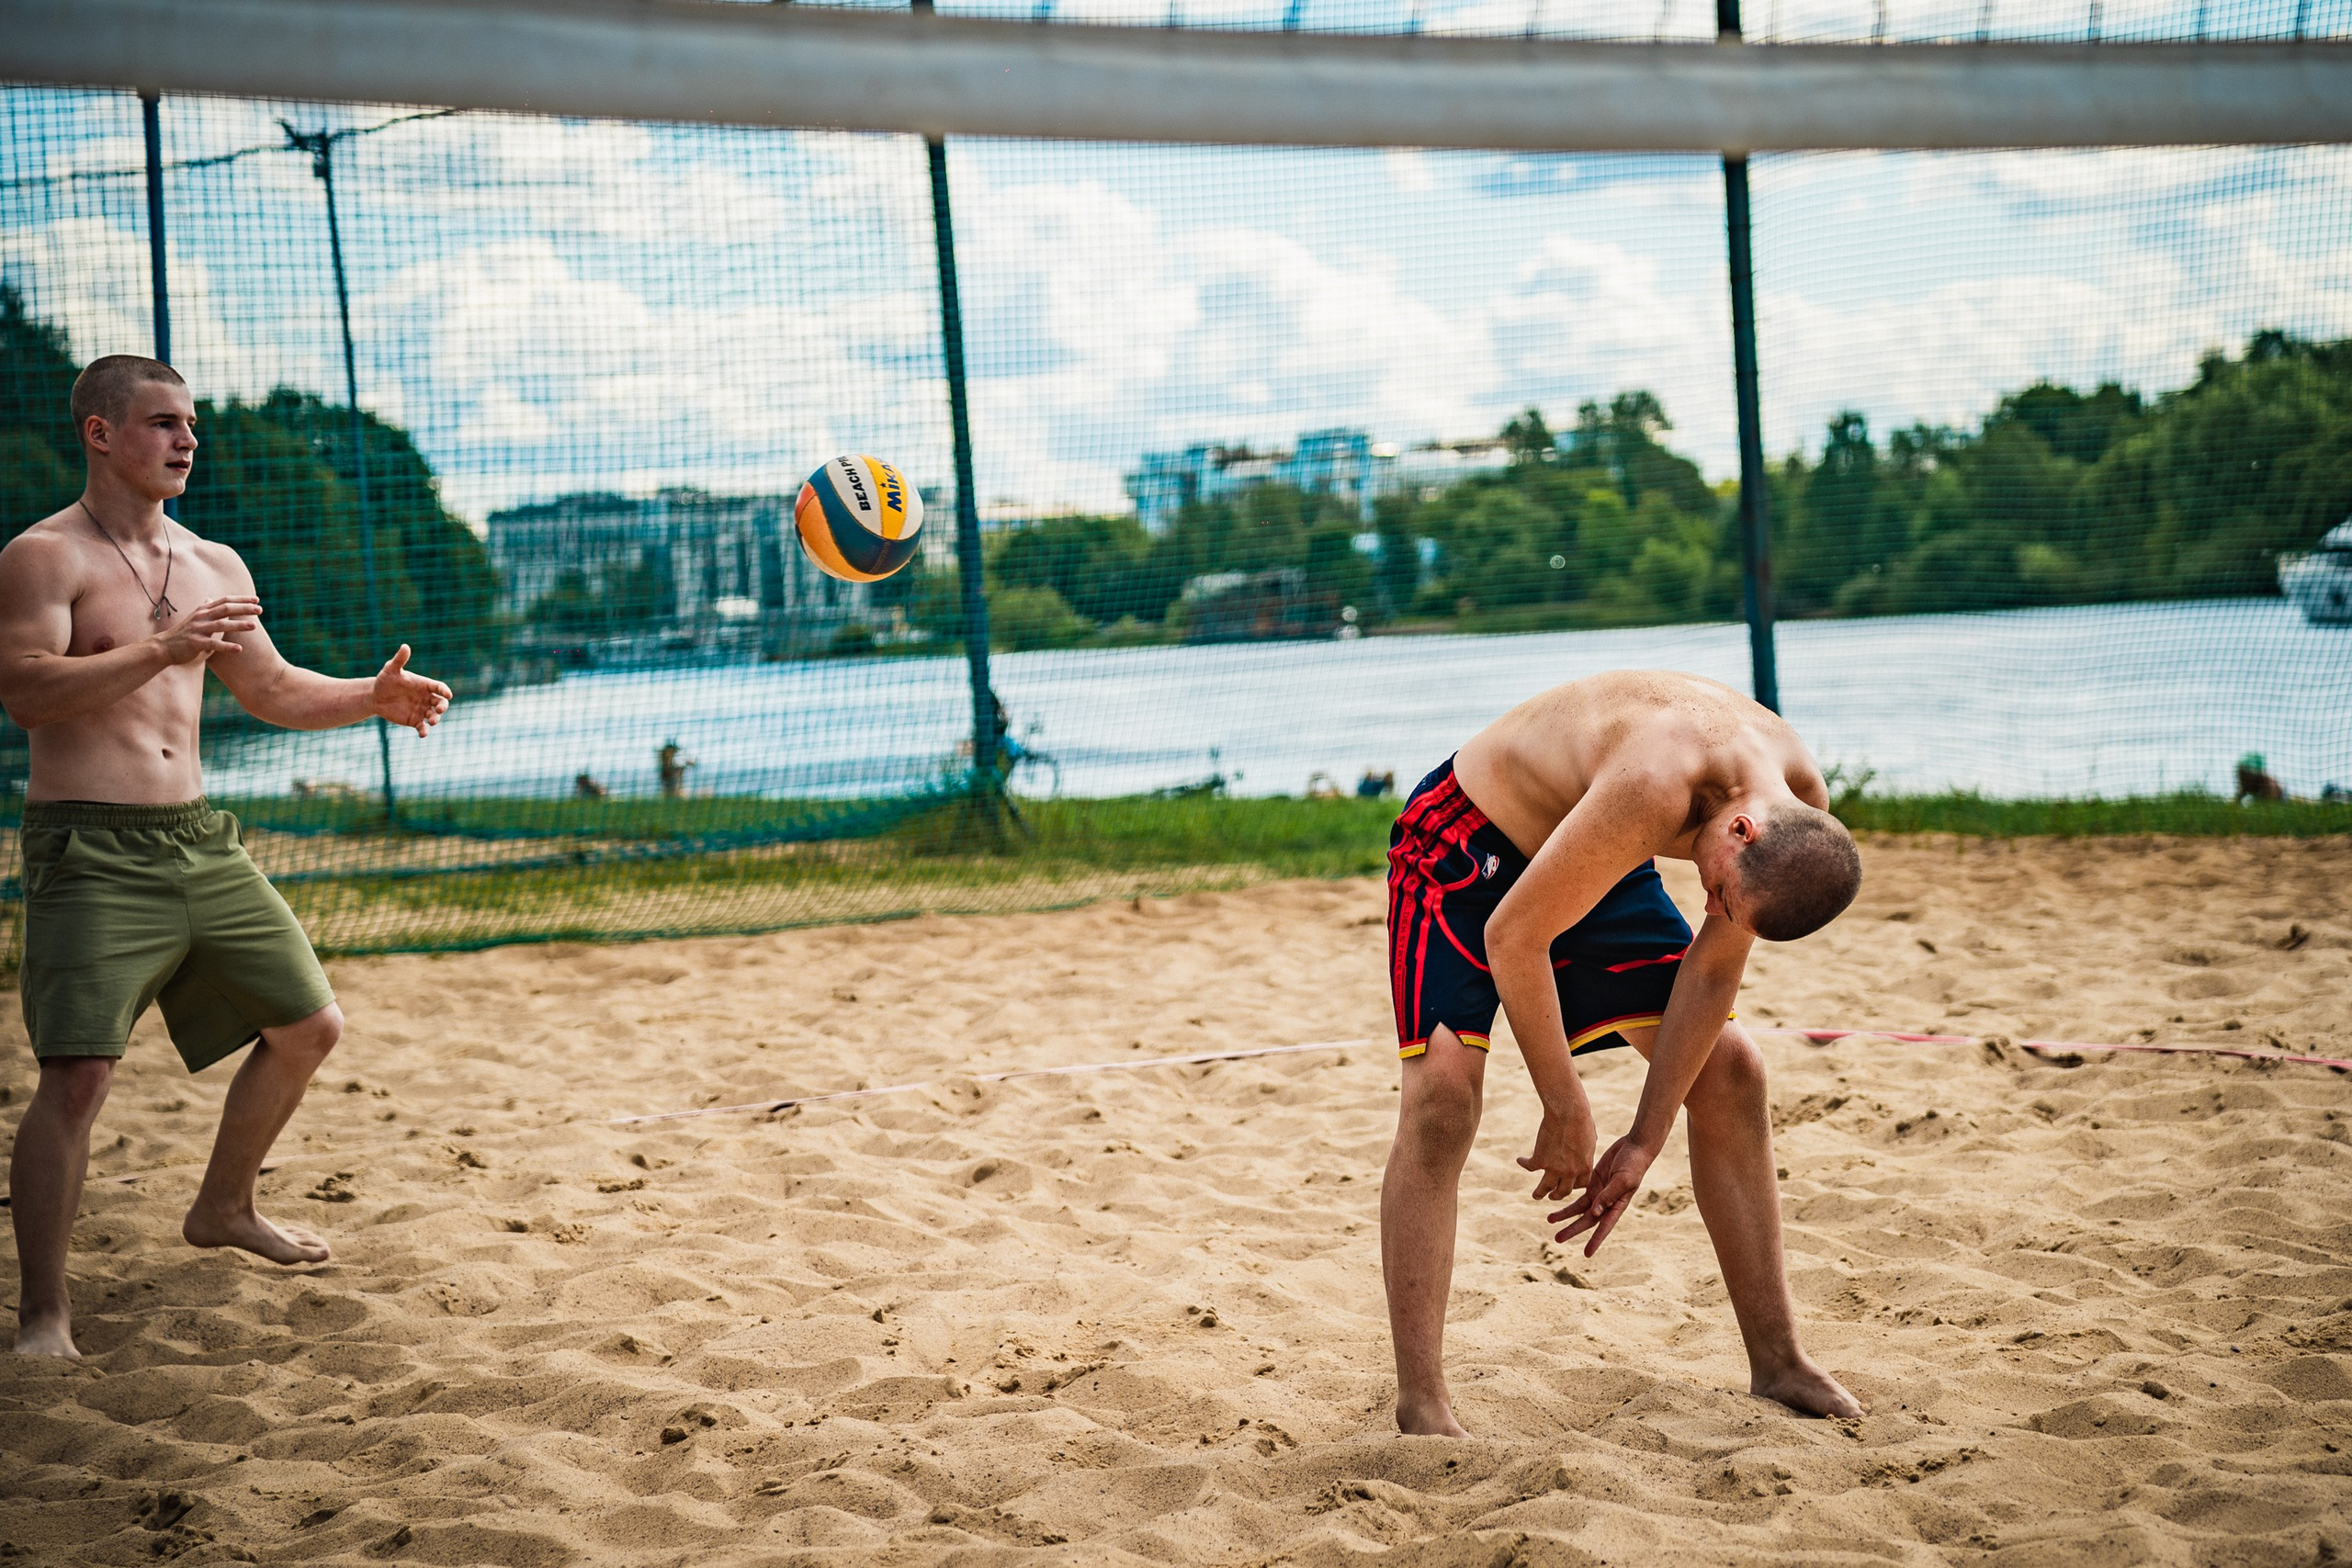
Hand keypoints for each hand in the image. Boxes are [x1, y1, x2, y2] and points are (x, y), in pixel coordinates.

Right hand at [153, 596, 261, 663]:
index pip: (225, 601)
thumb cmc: (184, 633)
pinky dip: (227, 646)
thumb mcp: (195, 618)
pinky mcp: (195, 642)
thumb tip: (211, 598)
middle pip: (225, 609)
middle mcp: (201, 617)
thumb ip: (206, 610)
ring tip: (254, 626)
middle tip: (260, 610)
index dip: (241, 599)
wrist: (164, 647)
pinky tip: (239, 649)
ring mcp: (198, 629)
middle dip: (244, 609)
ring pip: (221, 625)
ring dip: (238, 625)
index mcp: (203, 610)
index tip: (257, 600)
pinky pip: (213, 644)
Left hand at [372, 644, 451, 736]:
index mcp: (425, 685)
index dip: (444, 691)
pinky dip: (424, 731)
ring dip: (436, 719)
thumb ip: (399, 660)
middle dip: (443, 707)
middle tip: (440, 710)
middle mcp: (426, 698)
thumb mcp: (391, 670)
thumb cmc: (385, 680)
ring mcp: (422, 710)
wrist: (376, 697)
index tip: (447, 695)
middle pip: (441, 703)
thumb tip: (405, 646)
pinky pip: (423, 727)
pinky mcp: (415, 721)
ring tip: (432, 722)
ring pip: (434, 716)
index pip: (439, 687)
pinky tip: (423, 734)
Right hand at [1516, 1103, 1596, 1203]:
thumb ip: (1586, 1149)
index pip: (1580, 1185)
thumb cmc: (1582, 1121)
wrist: (1568, 1113)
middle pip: (1563, 1191)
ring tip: (1536, 1196)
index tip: (1568, 1184)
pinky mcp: (1540, 1160)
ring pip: (1545, 1188)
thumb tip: (1585, 1148)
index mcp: (1585, 1167)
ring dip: (1540, 1193)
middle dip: (1557, 1195)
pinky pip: (1530, 1167)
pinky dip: (1524, 1163)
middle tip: (1552, 1196)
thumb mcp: (1591, 1139)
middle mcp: (1570, 1172)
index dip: (1574, 1185)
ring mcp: (1554, 1168)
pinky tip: (1520, 1160)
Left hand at [1547, 1134, 1655, 1257]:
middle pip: (1587, 1220)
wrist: (1634, 1146)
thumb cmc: (1634, 1164)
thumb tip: (1595, 1213)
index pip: (1604, 1227)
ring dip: (1565, 1214)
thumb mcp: (1623, 1180)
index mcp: (1617, 1206)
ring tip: (1549, 1219)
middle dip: (1572, 1230)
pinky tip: (1554, 1200)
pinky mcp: (1593, 1182)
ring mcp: (1599, 1192)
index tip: (1587, 1254)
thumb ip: (1609, 1195)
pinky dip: (1567, 1198)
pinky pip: (1578, 1194)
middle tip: (1557, 1239)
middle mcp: (1607, 1203)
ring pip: (1579, 1208)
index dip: (1595, 1240)